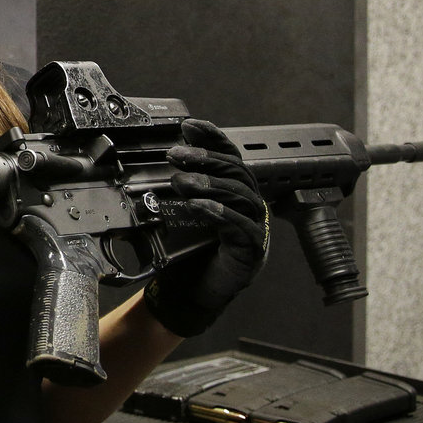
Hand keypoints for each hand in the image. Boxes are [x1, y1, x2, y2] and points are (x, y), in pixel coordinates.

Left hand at [142, 120, 269, 337]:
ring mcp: (254, 229)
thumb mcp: (179, 211)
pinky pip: (242, 227)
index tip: (190, 126)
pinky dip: (220, 213)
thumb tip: (167, 155)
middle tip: (176, 155)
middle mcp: (248, 207)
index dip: (213, 138)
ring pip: (241, 196)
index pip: (229, 157)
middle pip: (237, 172)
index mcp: (234, 194)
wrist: (188, 296)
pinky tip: (198, 205)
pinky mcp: (252, 252)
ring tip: (182, 181)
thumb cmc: (185, 254)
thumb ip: (180, 186)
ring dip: (211, 184)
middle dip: (206, 159)